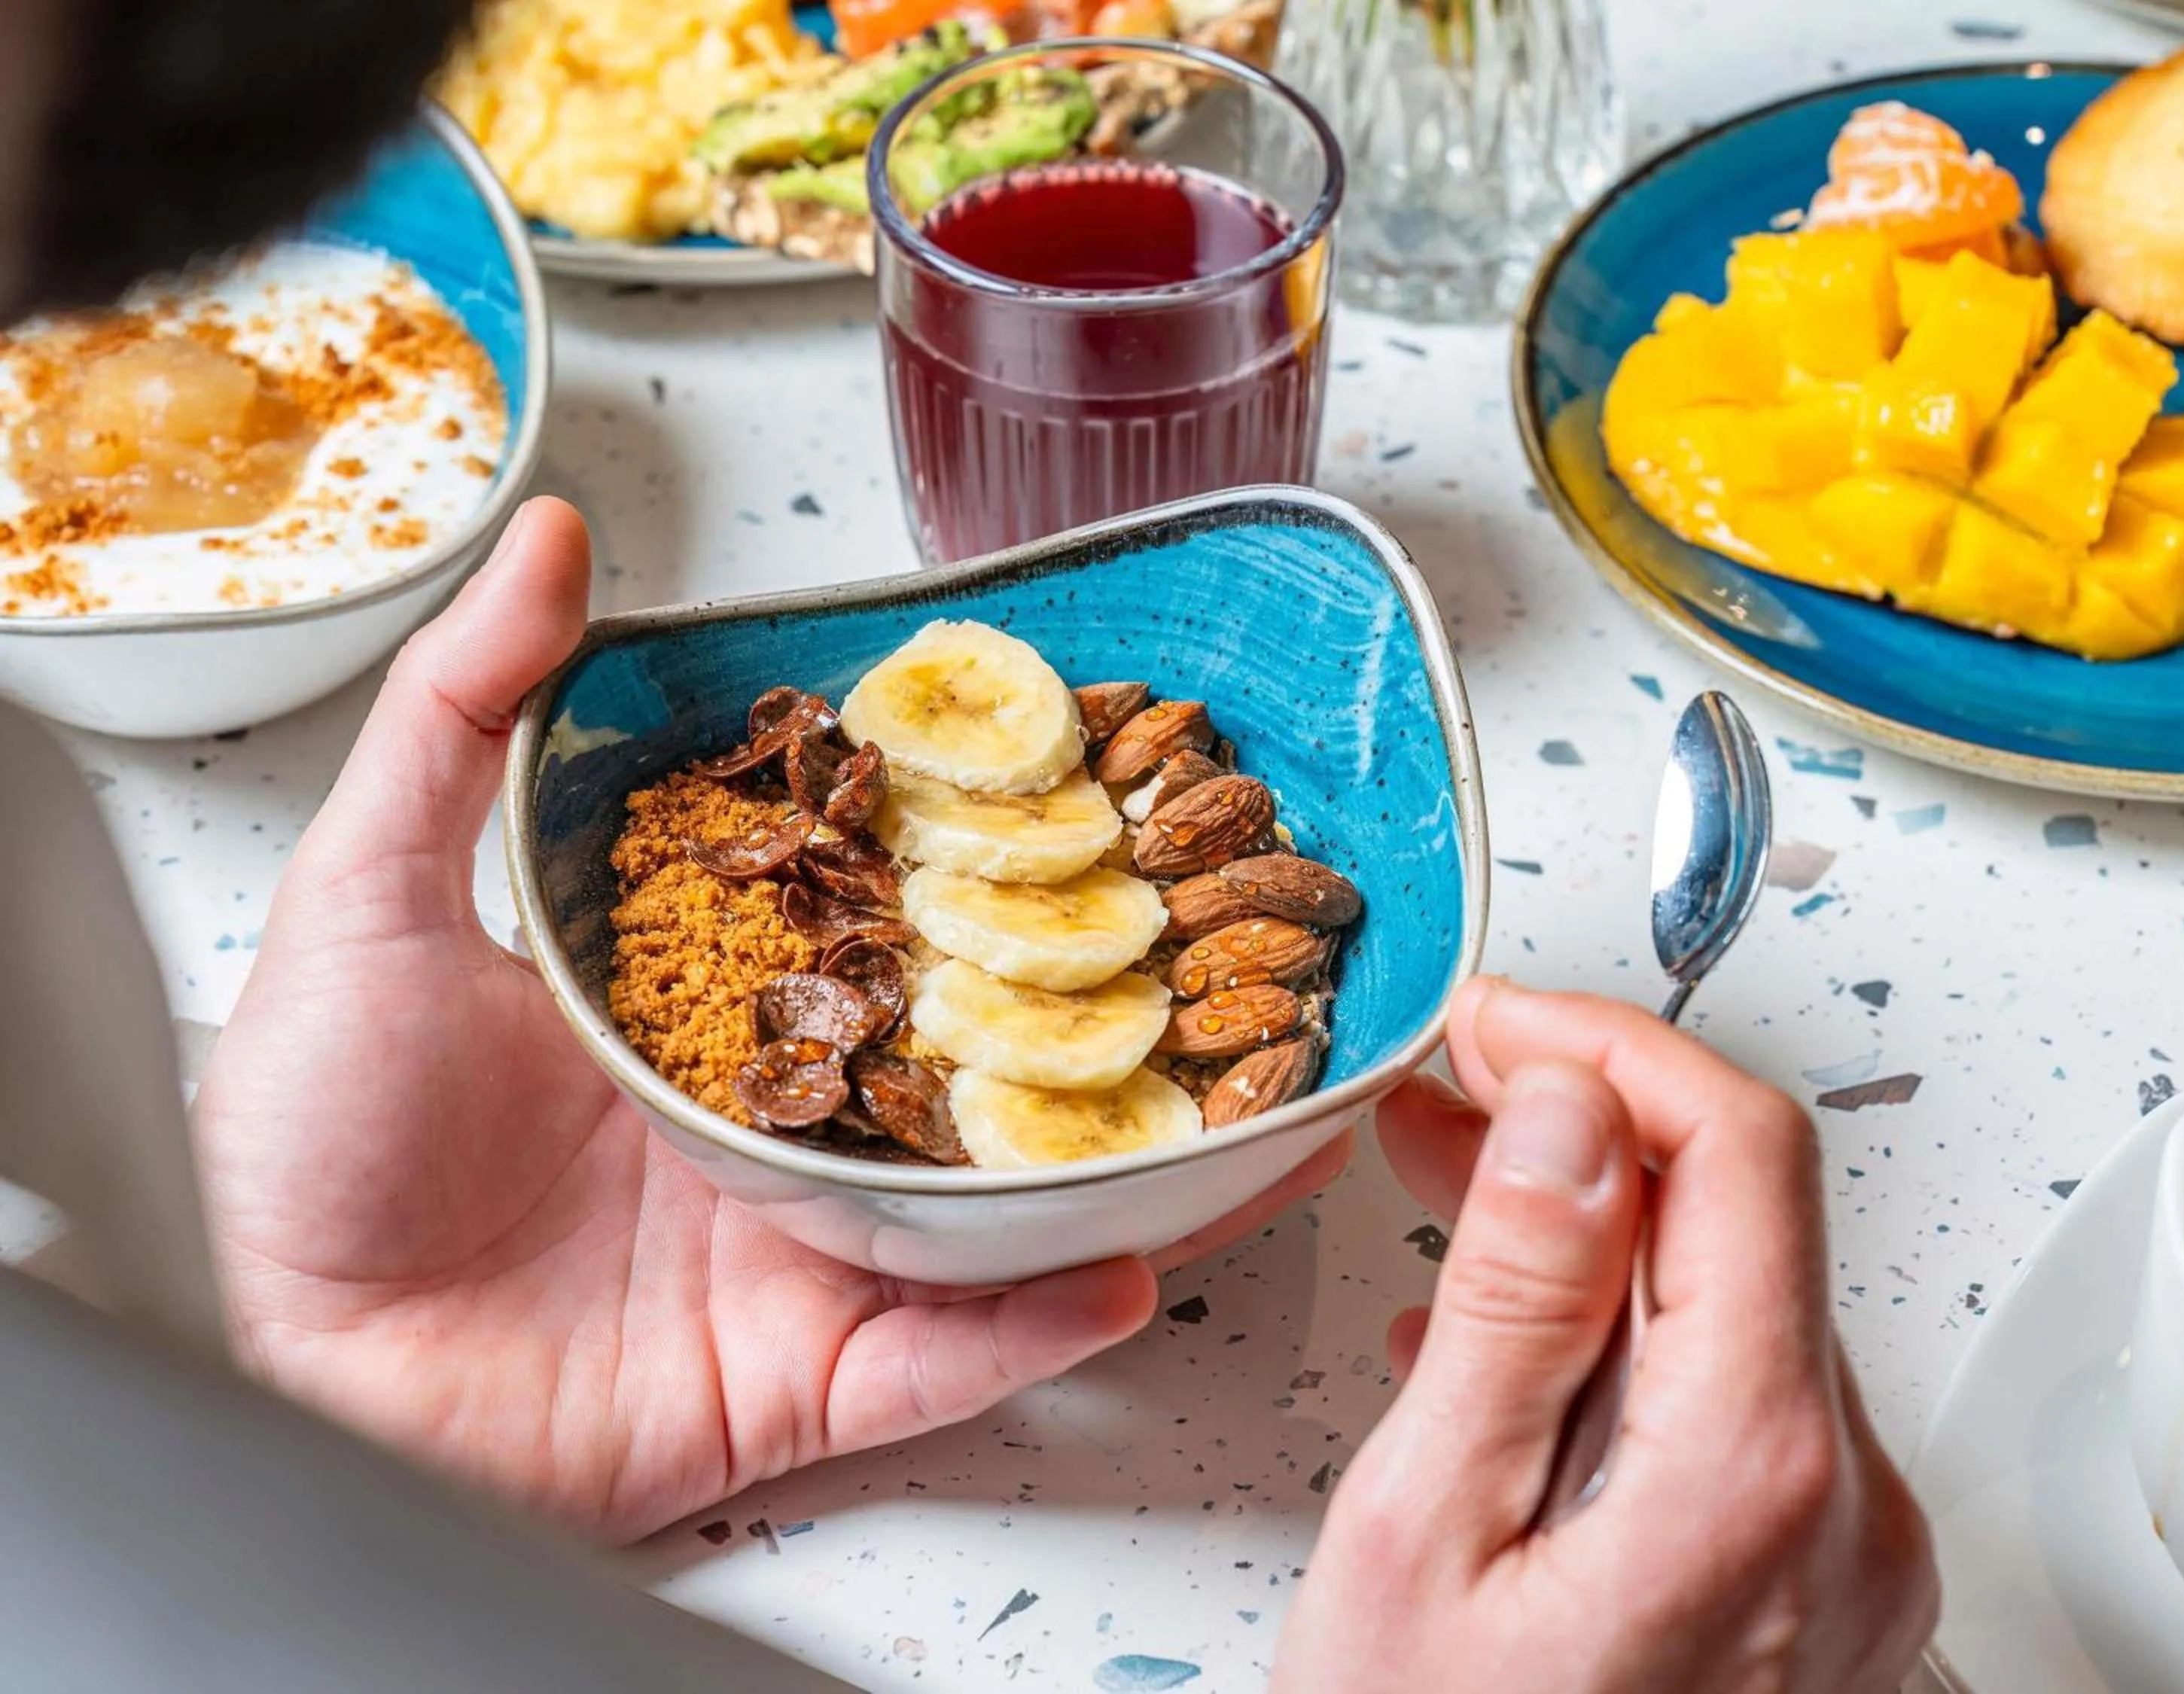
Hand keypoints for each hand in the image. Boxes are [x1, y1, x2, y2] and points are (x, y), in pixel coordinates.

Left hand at [194, 499, 1345, 1542]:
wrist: (279, 1370)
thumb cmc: (305, 1145)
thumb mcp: (369, 892)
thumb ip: (464, 717)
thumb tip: (547, 539)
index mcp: (702, 993)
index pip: (878, 905)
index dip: (981, 847)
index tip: (1093, 778)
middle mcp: (774, 1112)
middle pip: (970, 1051)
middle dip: (1097, 1006)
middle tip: (1227, 941)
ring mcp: (800, 1243)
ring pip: (999, 1201)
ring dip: (1123, 1162)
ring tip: (1249, 1107)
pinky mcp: (796, 1372)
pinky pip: (943, 1355)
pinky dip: (1035, 1325)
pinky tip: (1120, 1271)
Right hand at [1273, 980, 1936, 1692]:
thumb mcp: (1424, 1532)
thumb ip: (1514, 1307)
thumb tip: (1566, 1115)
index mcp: (1755, 1471)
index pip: (1736, 1152)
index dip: (1608, 1050)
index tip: (1493, 1026)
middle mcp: (1841, 1507)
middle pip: (1738, 1219)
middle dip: (1580, 1124)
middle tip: (1435, 1091)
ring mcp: (1838, 1552)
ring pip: (1727, 1299)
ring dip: (1586, 1220)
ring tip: (1436, 1177)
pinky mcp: (1806, 1582)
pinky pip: (1725, 1395)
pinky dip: (1614, 1326)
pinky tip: (1498, 1322)